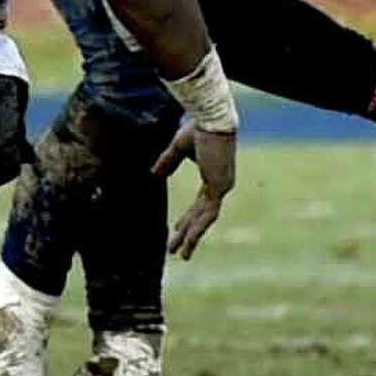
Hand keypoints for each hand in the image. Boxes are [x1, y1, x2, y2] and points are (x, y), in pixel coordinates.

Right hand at [152, 119, 236, 258]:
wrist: (212, 119)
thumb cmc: (199, 127)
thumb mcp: (179, 147)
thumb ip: (168, 162)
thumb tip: (154, 174)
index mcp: (213, 174)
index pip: (200, 203)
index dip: (188, 218)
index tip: (177, 230)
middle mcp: (220, 184)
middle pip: (202, 215)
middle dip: (188, 233)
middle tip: (176, 250)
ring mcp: (222, 186)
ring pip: (205, 220)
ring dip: (192, 237)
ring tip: (182, 256)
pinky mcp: (220, 187)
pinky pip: (207, 214)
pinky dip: (197, 229)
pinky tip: (187, 241)